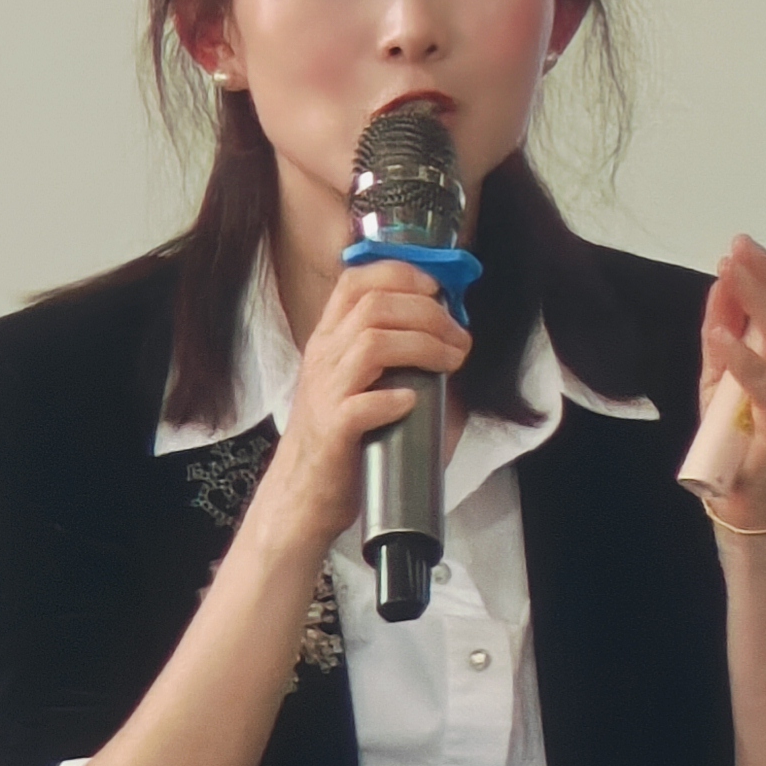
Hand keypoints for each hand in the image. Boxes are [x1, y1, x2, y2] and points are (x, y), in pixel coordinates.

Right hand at [247, 261, 467, 550]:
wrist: (305, 490)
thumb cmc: (346, 433)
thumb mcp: (364, 380)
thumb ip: (395, 351)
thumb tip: (455, 333)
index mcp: (331, 339)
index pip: (356, 282)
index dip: (402, 274)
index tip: (441, 290)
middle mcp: (324, 357)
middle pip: (375, 306)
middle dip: (429, 314)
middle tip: (460, 338)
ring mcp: (325, 392)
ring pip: (372, 344)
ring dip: (424, 347)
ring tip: (451, 363)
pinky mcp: (332, 431)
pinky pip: (361, 405)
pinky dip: (394, 400)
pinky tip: (412, 402)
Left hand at [697, 238, 765, 525]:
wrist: (749, 494)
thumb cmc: (742, 434)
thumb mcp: (728, 373)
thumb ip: (726, 330)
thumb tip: (723, 284)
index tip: (755, 251)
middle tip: (740, 246)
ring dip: (758, 297)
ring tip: (731, 271)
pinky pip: (765, 379)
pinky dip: (742, 354)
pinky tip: (721, 334)